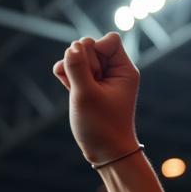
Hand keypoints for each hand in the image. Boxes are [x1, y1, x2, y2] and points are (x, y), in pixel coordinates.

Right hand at [52, 33, 139, 164]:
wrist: (105, 152)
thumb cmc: (102, 126)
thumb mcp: (87, 94)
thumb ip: (77, 67)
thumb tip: (73, 46)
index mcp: (125, 70)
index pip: (110, 39)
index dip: (97, 49)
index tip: (98, 73)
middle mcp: (114, 70)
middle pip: (90, 45)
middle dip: (83, 63)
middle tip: (90, 88)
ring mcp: (99, 76)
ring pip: (76, 55)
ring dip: (71, 70)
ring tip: (81, 93)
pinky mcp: (86, 83)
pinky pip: (69, 66)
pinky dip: (65, 76)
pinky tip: (71, 91)